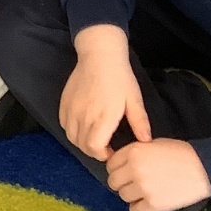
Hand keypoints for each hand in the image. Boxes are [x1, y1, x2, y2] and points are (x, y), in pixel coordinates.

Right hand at [60, 25, 150, 159]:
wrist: (99, 55)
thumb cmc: (119, 77)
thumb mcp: (134, 99)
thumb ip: (139, 122)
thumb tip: (146, 142)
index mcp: (103, 116)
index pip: (95, 148)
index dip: (103, 155)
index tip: (112, 151)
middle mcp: (84, 115)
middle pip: (83, 146)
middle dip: (94, 151)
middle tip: (105, 146)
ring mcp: (72, 110)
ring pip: (72, 138)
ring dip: (82, 142)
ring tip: (94, 137)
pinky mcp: (64, 104)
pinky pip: (64, 126)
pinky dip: (72, 131)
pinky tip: (83, 126)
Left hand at [106, 137, 210, 210]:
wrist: (204, 168)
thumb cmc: (181, 153)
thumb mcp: (153, 143)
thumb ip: (135, 152)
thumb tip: (120, 163)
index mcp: (133, 152)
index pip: (111, 165)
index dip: (118, 169)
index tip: (126, 172)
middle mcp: (134, 169)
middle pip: (113, 182)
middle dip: (123, 183)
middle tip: (135, 183)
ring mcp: (143, 188)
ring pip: (123, 196)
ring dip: (132, 196)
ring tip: (145, 192)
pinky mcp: (154, 204)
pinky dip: (140, 208)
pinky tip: (149, 202)